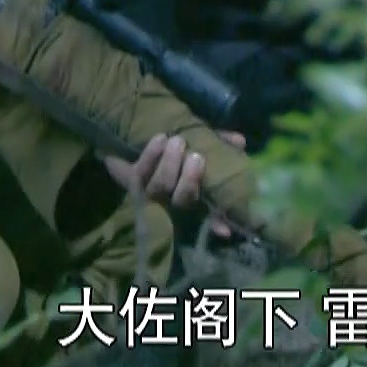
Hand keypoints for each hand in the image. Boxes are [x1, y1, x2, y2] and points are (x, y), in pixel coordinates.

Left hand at [103, 130, 248, 237]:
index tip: (227, 228)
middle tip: (196, 157)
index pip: (207, 214)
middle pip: (182, 200)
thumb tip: (240, 141)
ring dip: (170, 164)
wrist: (126, 137)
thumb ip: (218, 141)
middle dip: (190, 180)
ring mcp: (149, 191)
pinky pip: (140, 172)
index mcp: (190, 192)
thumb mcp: (198, 139)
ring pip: (161, 187)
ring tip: (178, 141)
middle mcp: (171, 198)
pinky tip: (160, 139)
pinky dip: (152, 155)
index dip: (216, 223)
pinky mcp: (129, 179)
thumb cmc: (170, 143)